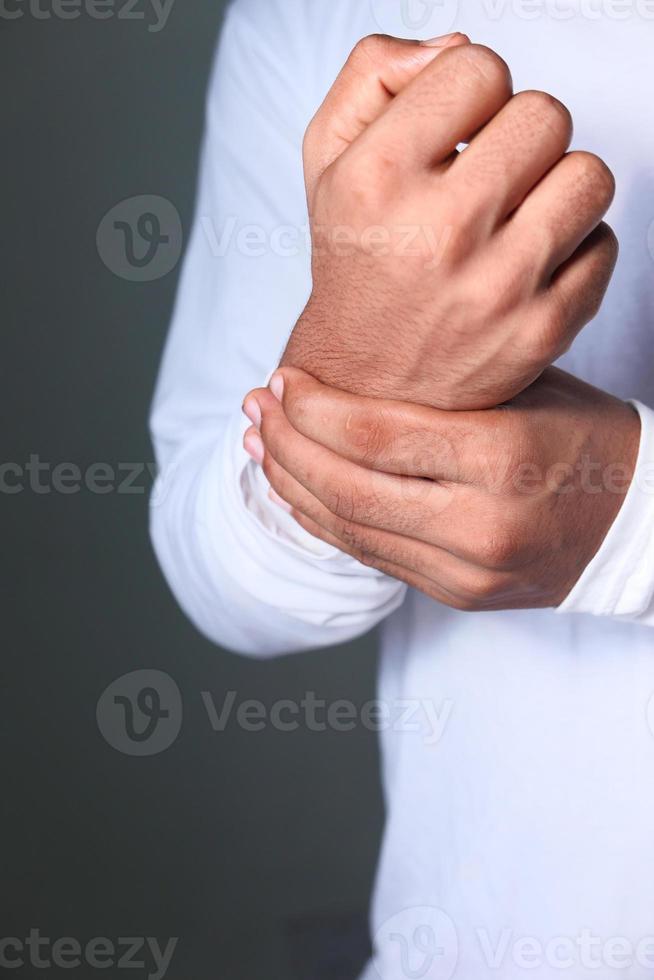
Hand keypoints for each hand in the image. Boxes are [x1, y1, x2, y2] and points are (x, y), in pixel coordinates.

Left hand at [243, 368, 639, 610]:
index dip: (311, 407)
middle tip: (255, 409)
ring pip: (351, 530)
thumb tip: (337, 378)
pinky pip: (373, 557)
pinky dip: (327, 522)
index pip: (373, 433)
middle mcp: (482, 521)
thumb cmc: (582, 435)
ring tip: (260, 448)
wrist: (638, 520)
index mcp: (503, 454)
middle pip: (347, 487)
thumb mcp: (520, 389)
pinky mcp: (460, 595)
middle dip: (285, 446)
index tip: (281, 381)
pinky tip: (300, 491)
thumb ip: (437, 392)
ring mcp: (469, 570)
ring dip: (293, 486)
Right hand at [281, 34, 617, 409]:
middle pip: (546, 115)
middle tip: (489, 176)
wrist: (365, 383)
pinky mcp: (541, 331)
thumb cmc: (357, 263)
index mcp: (378, 180)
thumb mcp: (326, 160)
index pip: (479, 67)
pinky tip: (528, 267)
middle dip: (520, 137)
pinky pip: (604, 245)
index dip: (472, 94)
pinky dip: (574, 249)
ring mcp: (497, 288)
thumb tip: (459, 45)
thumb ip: (374, 74)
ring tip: (516, 216)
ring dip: (557, 187)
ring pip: (589, 176)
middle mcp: (438, 233)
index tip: (454, 136)